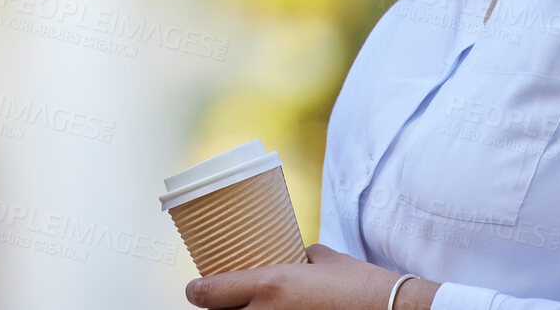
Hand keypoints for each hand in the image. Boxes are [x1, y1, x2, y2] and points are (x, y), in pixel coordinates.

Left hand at [183, 245, 437, 308]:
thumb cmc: (362, 285)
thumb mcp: (324, 260)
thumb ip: (298, 256)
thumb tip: (290, 255)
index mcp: (269, 285)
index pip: (208, 295)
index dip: (197, 292)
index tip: (196, 288)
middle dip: (222, 308)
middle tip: (227, 299)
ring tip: (255, 306)